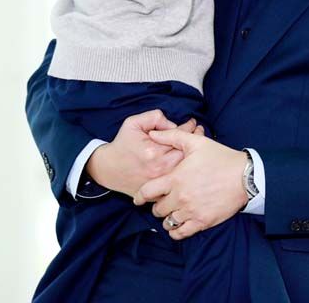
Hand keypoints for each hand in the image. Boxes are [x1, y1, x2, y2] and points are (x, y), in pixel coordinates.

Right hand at [86, 110, 203, 197]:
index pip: (179, 136)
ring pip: (185, 170)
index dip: (189, 127)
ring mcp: (160, 182)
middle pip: (187, 154)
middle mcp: (159, 168)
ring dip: (193, 156)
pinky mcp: (158, 192)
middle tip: (200, 131)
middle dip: (196, 140)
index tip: (193, 122)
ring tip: (197, 145)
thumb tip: (173, 124)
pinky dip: (184, 171)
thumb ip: (154, 118)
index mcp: (154, 150)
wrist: (108, 168)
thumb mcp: (133, 123)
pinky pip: (177, 182)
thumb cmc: (122, 144)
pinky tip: (188, 162)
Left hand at [133, 129, 247, 240]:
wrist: (244, 176)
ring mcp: (191, 211)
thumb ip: (172, 136)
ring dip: (166, 218)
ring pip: (167, 223)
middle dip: (157, 205)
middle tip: (162, 201)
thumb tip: (153, 134)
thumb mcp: (196, 142)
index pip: (148, 192)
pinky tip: (179, 223)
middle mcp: (180, 197)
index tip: (139, 199)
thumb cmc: (220, 157)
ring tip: (171, 211)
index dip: (140, 196)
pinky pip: (180, 234)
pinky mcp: (202, 222)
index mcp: (176, 178)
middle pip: (157, 209)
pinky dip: (176, 231)